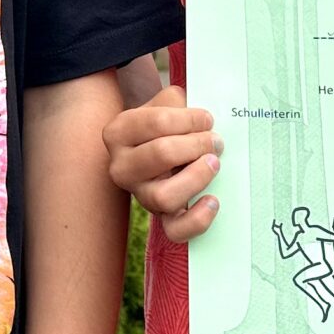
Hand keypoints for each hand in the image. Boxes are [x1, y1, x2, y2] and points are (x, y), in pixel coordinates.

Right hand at [101, 84, 222, 239]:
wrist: (160, 147)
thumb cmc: (167, 123)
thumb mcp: (165, 103)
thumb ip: (180, 103)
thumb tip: (205, 119)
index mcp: (118, 133)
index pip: (157, 122)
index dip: (191, 119)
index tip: (207, 119)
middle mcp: (121, 167)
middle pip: (161, 154)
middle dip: (197, 144)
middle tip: (215, 141)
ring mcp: (139, 195)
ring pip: (164, 196)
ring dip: (197, 177)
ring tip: (214, 163)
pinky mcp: (160, 217)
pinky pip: (175, 230)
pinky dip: (198, 219)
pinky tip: (213, 200)